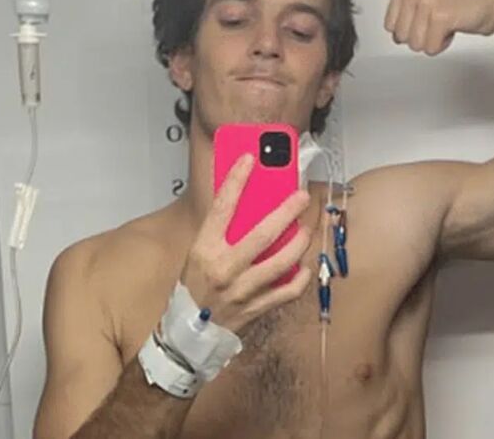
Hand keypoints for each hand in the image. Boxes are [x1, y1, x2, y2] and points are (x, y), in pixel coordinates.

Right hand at [179, 154, 313, 333]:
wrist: (187, 333)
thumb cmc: (193, 288)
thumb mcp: (197, 253)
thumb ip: (219, 232)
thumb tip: (245, 202)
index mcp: (205, 250)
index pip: (222, 207)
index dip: (237, 180)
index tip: (250, 159)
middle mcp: (224, 269)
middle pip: (262, 234)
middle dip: (287, 211)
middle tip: (301, 196)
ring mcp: (242, 290)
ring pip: (281, 262)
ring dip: (299, 242)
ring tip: (306, 229)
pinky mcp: (256, 308)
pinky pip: (287, 291)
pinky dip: (299, 278)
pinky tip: (303, 265)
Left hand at [384, 0, 493, 54]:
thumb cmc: (465, 1)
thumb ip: (406, 11)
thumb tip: (394, 34)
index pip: (390, 26)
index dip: (411, 29)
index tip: (427, 19)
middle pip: (400, 37)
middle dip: (421, 36)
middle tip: (439, 21)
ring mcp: (426, 2)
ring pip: (415, 45)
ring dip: (433, 40)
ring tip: (447, 22)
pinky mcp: (440, 17)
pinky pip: (430, 48)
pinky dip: (443, 44)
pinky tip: (454, 28)